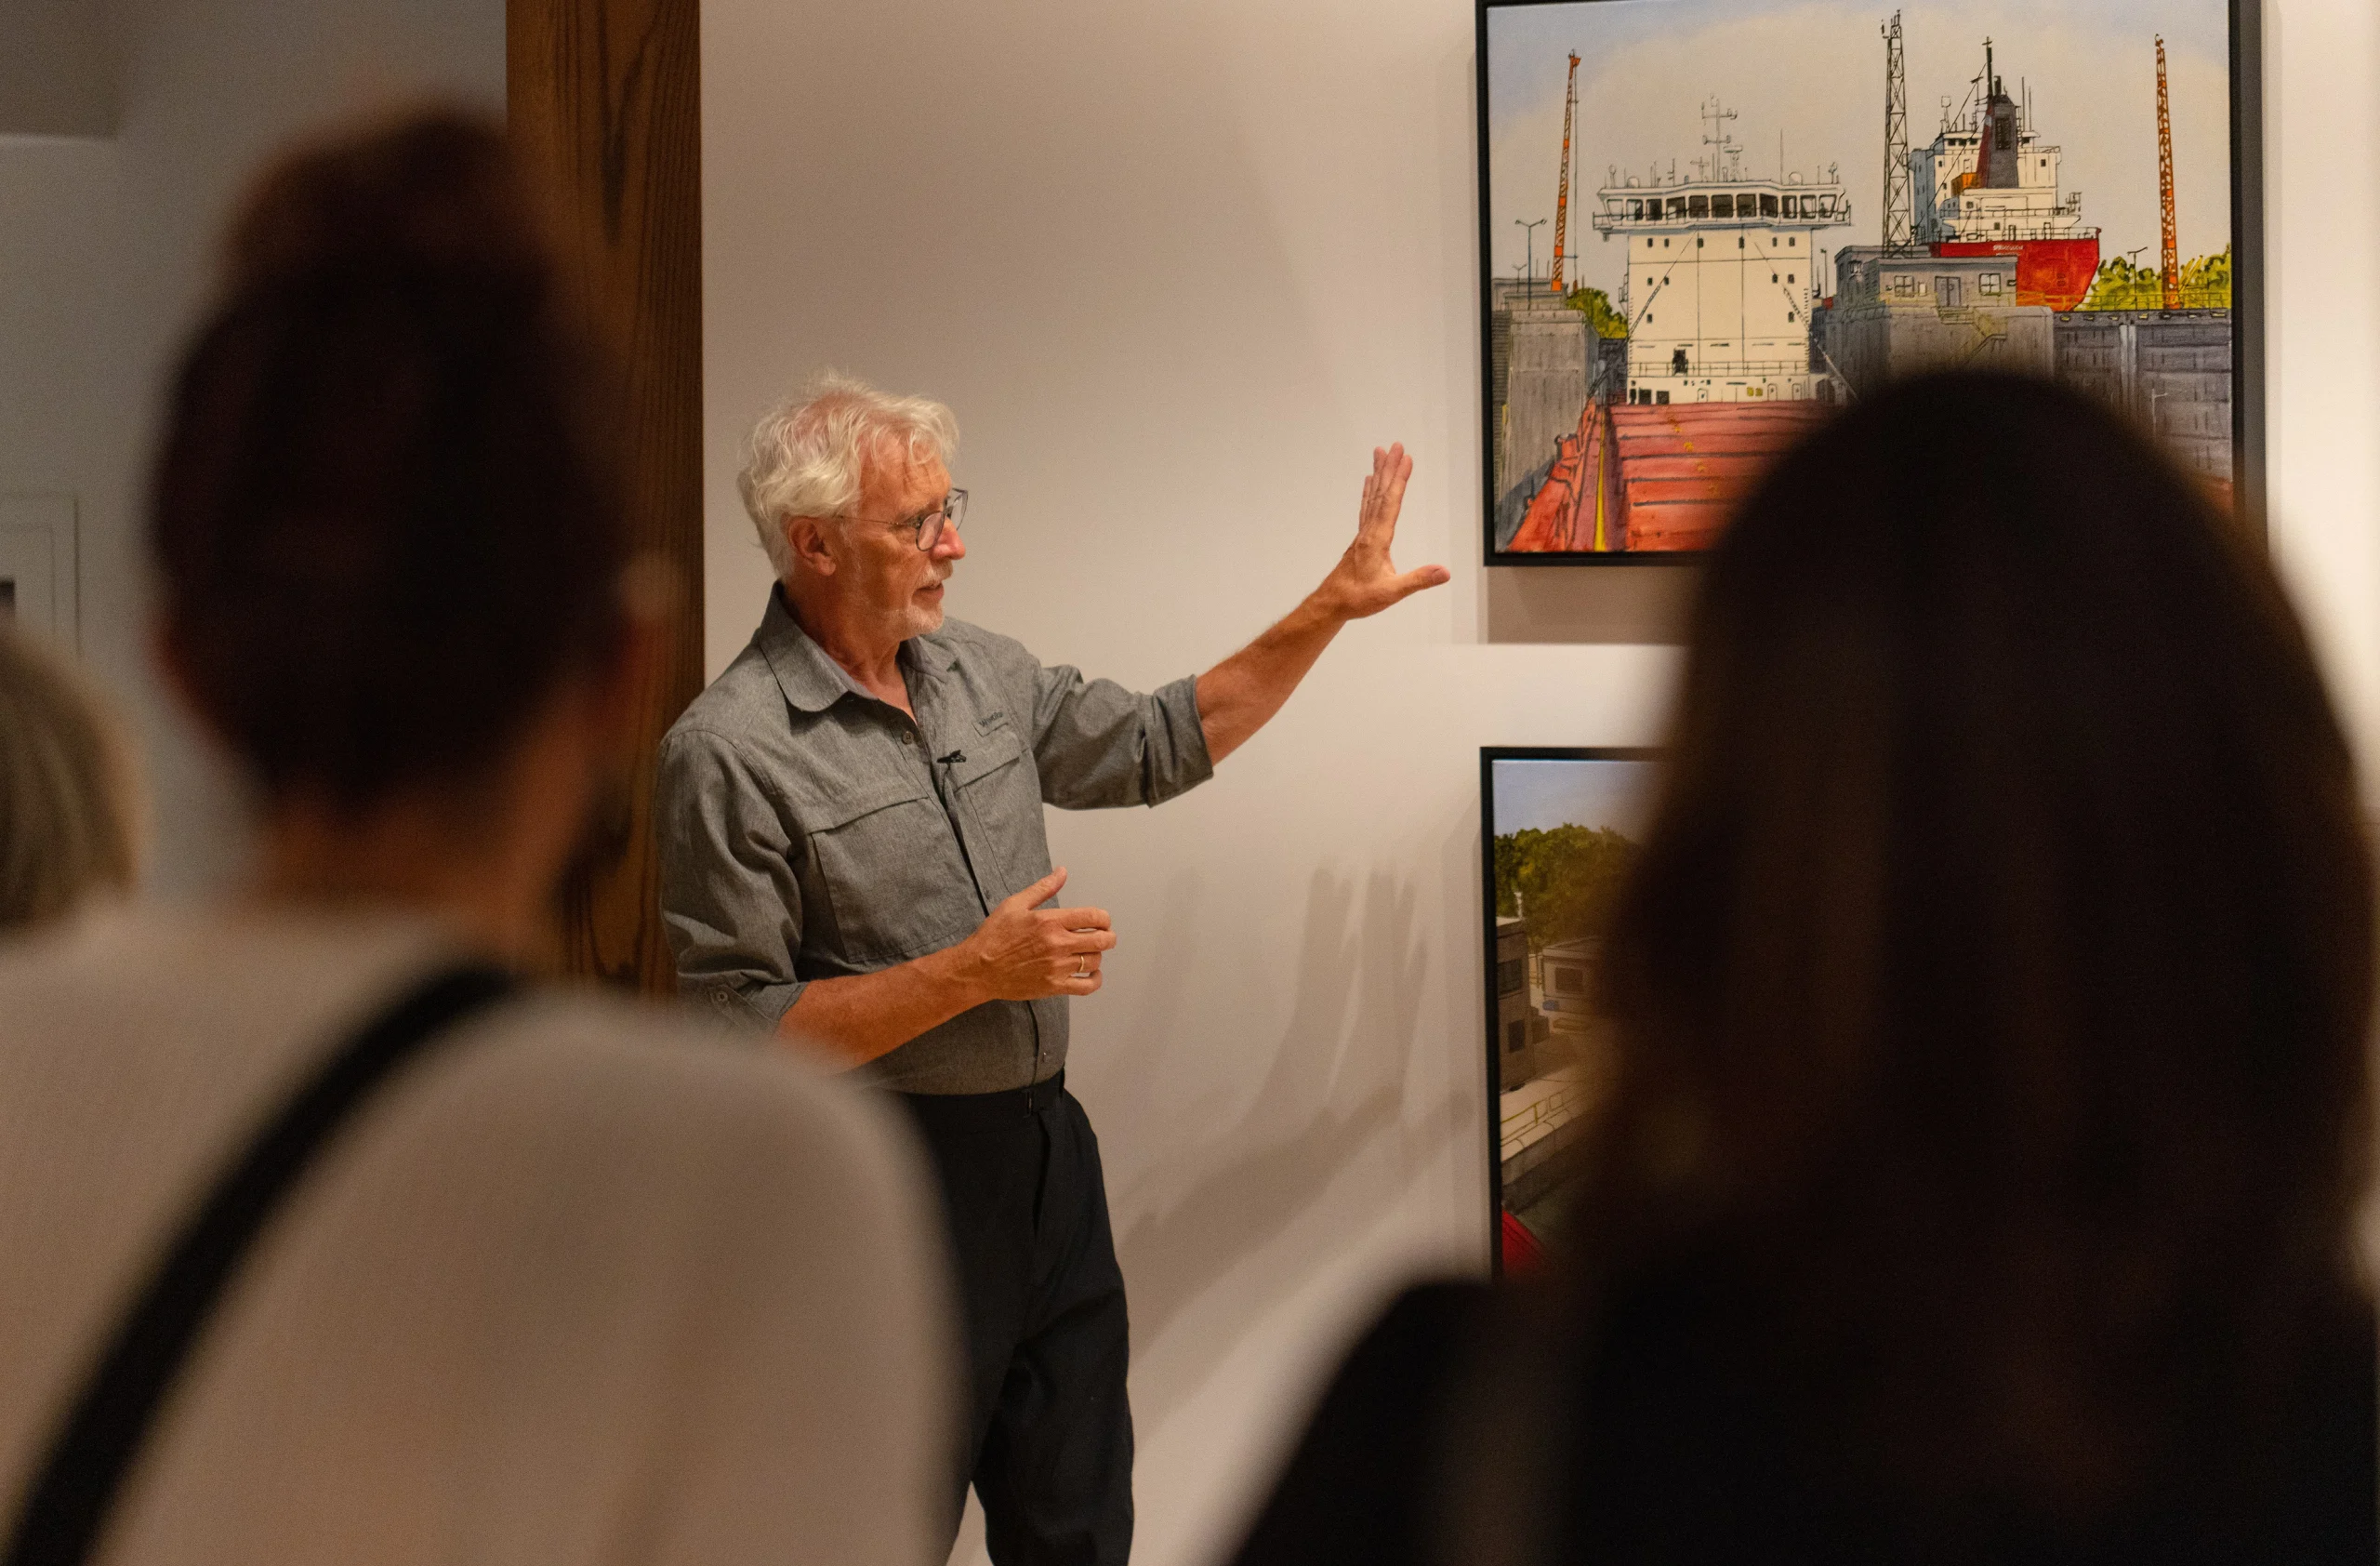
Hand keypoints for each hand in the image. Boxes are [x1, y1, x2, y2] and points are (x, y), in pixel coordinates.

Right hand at [954, 867, 1115, 1001]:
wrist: (978, 969)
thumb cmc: (993, 936)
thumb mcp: (1015, 904)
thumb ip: (1043, 888)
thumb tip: (1062, 872)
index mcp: (1050, 921)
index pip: (1094, 917)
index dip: (1104, 918)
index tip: (1102, 921)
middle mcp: (1058, 944)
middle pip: (1102, 940)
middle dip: (1108, 936)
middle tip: (1105, 936)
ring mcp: (1057, 967)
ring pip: (1095, 961)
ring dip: (1097, 955)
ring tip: (1089, 952)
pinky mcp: (1054, 986)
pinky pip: (1087, 986)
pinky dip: (1095, 980)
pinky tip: (1092, 973)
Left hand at [1310, 443, 1449, 621]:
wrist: (1331, 604)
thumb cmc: (1358, 598)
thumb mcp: (1391, 592)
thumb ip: (1418, 580)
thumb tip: (1444, 572)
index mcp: (1376, 539)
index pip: (1390, 503)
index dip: (1399, 480)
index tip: (1406, 459)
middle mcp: (1368, 532)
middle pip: (1380, 493)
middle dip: (1389, 468)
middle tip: (1395, 445)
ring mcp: (1363, 534)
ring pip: (1372, 497)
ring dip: (1379, 475)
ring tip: (1381, 454)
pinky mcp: (1361, 540)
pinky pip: (1366, 508)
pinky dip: (1369, 492)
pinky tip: (1369, 483)